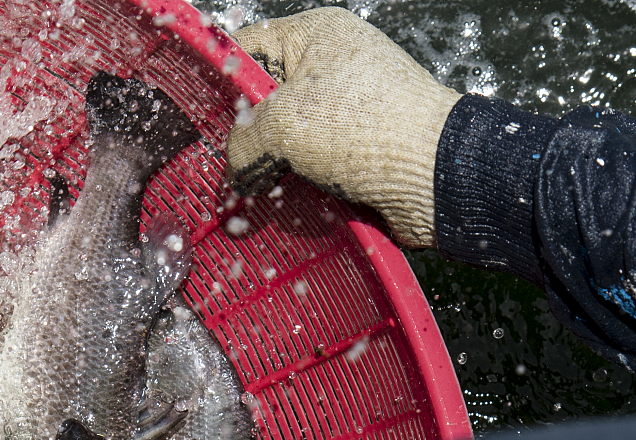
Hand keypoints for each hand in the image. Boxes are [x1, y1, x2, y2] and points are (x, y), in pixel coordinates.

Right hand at [226, 7, 459, 248]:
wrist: (437, 178)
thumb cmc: (368, 128)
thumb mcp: (284, 124)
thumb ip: (243, 141)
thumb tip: (234, 168)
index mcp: (316, 36)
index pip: (248, 48)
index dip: (219, 84)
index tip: (198, 122)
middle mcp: (333, 68)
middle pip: (265, 102)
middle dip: (244, 138)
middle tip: (226, 167)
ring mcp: (348, 112)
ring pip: (286, 142)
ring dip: (270, 171)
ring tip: (254, 194)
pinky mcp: (358, 153)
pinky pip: (312, 169)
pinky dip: (297, 189)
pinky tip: (282, 207)